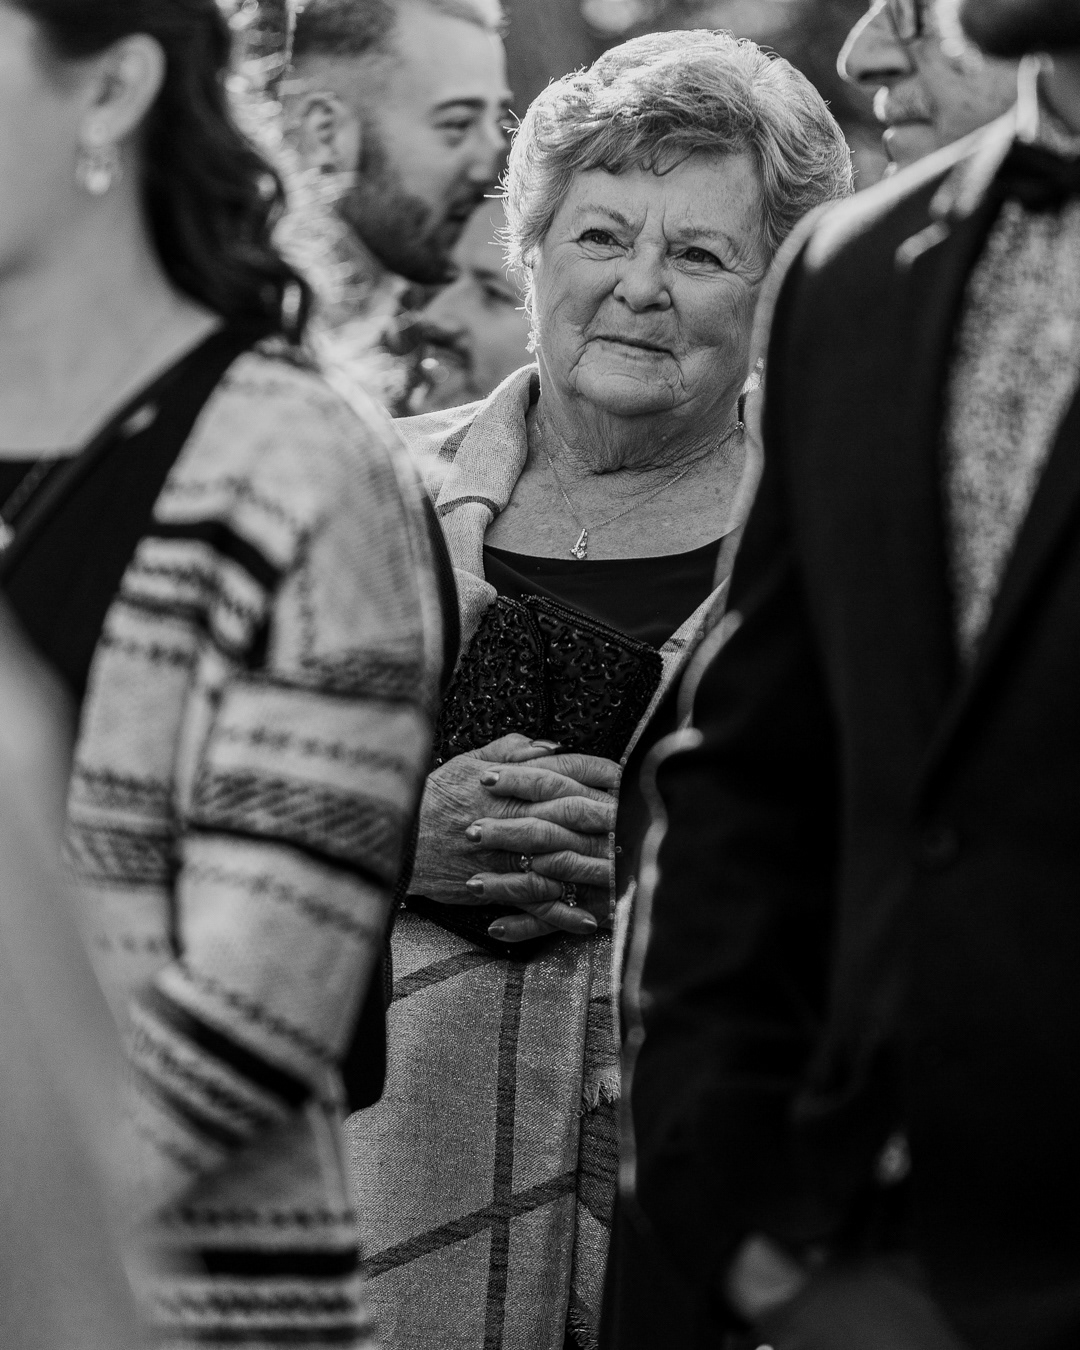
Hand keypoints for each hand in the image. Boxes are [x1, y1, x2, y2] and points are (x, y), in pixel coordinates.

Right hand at [409, 734, 618, 940]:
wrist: (394, 838)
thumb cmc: (432, 797)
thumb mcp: (467, 761)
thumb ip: (510, 751)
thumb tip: (549, 746)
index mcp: (508, 782)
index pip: (562, 772)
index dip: (596, 774)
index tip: (624, 777)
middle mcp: (511, 816)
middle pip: (570, 814)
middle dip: (607, 818)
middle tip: (637, 823)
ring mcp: (505, 853)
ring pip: (559, 859)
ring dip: (594, 867)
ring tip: (625, 874)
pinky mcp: (493, 885)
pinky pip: (533, 902)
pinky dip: (561, 913)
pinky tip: (587, 921)